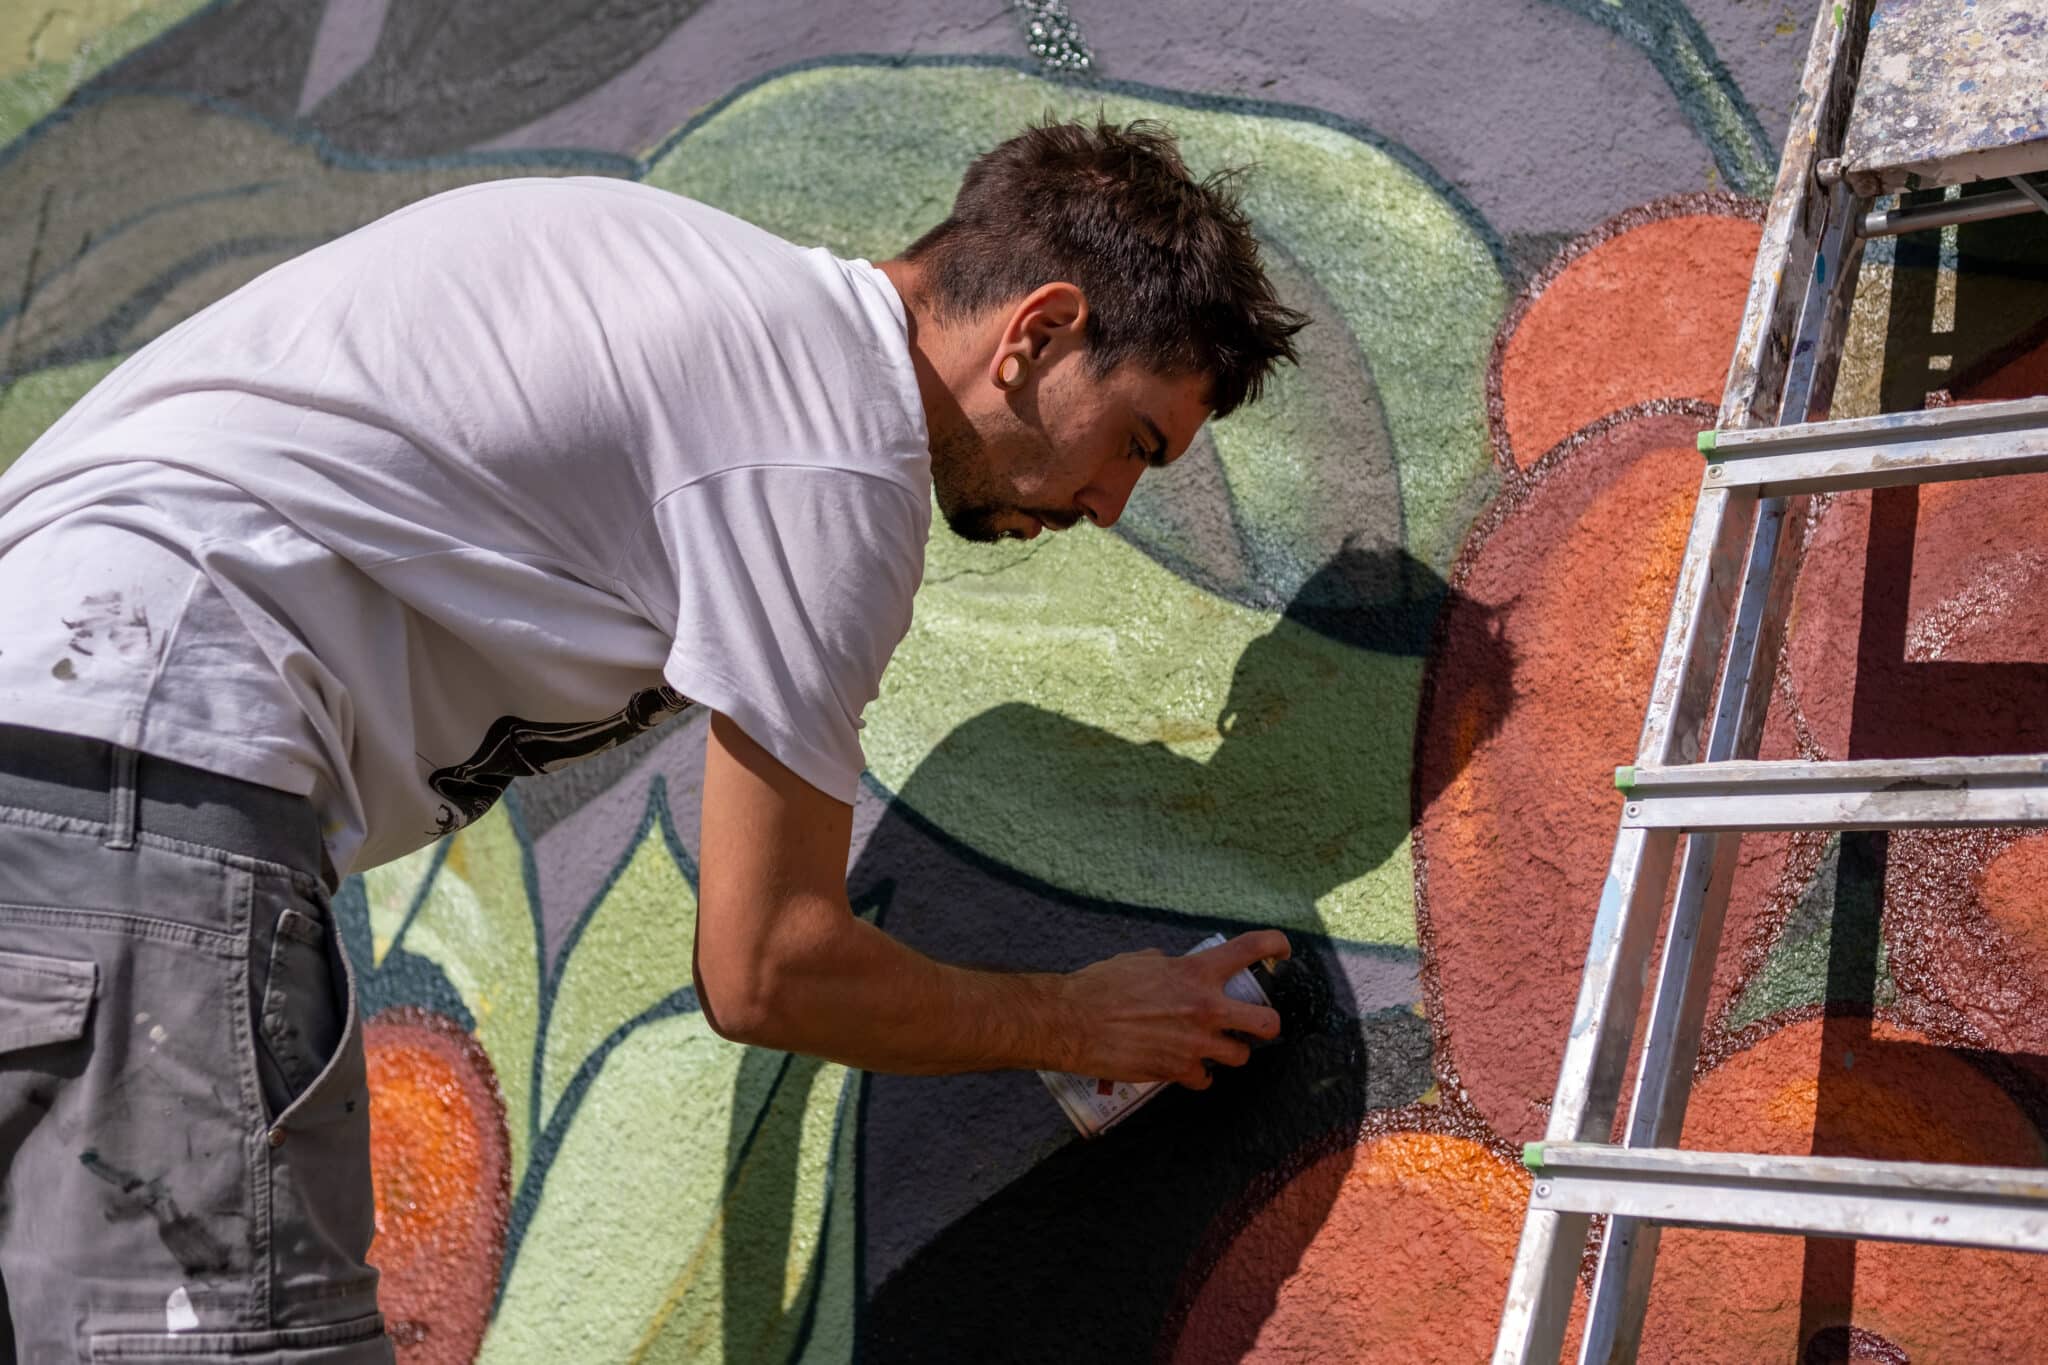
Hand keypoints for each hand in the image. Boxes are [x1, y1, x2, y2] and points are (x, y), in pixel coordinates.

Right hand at [1056, 930, 1290, 1087]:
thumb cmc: (1100, 987)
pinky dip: (1197, 1075)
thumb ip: (1167, 965)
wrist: (1074, 1022)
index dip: (1276, 945)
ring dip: (1228, 1052)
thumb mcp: (1140, 961)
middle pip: (1267, 1023)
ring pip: (1240, 1057)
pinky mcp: (1179, 1071)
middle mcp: (1205, 1007)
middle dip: (1267, 1025)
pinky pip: (1204, 1079)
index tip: (1283, 950)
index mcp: (1196, 972)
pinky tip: (1184, 1066)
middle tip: (1257, 1025)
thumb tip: (1171, 968)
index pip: (1251, 948)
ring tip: (1212, 1048)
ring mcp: (1196, 1044)